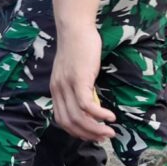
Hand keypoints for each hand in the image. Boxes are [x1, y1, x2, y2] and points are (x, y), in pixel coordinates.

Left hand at [50, 23, 115, 140]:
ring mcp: (67, 85)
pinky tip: (110, 116)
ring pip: (78, 117)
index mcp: (56, 90)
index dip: (77, 132)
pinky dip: (99, 115)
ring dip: (95, 128)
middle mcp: (58, 90)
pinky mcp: (78, 79)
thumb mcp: (75, 72)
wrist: (75, 28)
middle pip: (69, 123)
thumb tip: (90, 103)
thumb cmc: (78, 48)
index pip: (62, 120)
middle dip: (87, 134)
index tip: (92, 135)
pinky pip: (86, 105)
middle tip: (104, 137)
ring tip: (110, 131)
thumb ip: (79, 87)